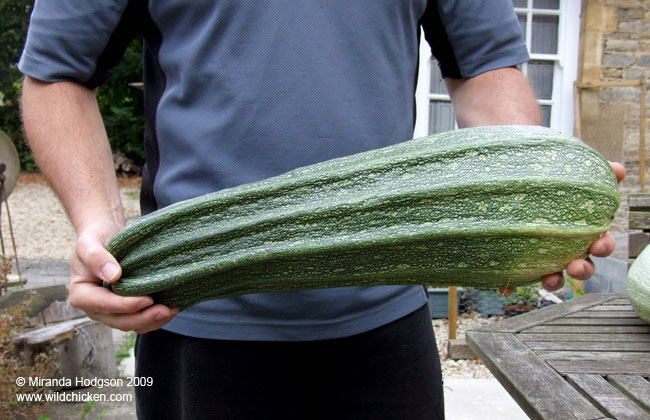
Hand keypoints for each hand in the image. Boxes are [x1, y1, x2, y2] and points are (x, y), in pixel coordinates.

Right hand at [68, 221, 178, 332]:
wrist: (105, 235)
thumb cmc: (96, 237)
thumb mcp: (90, 243)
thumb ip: (96, 258)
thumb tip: (113, 276)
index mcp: (81, 295)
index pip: (104, 305)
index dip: (126, 305)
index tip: (148, 299)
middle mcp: (94, 307)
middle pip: (119, 320)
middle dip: (143, 318)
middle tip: (165, 310)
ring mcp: (110, 311)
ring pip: (131, 324)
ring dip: (152, 321)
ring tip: (171, 311)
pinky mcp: (124, 309)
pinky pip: (139, 320)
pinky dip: (154, 318)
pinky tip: (171, 309)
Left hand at [501, 161, 625, 295]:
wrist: (502, 176)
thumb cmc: (540, 177)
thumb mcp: (563, 169)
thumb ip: (591, 170)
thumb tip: (618, 169)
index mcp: (580, 229)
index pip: (598, 241)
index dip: (603, 246)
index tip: (598, 246)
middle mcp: (565, 247)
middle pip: (582, 264)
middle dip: (583, 269)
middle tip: (576, 266)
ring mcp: (542, 256)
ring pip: (555, 277)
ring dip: (555, 281)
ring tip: (550, 279)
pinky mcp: (518, 261)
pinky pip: (516, 277)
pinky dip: (512, 285)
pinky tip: (505, 288)